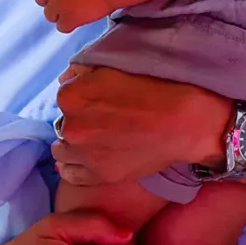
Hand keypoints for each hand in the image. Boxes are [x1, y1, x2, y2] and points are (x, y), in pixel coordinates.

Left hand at [52, 64, 229, 187]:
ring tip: (96, 142)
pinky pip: (71, 174)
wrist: (181, 122)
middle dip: (79, 122)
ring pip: (64, 150)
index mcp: (71, 96)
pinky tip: (85, 161)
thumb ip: (81, 73)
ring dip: (75, 145)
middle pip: (64, 124)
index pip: (65, 97)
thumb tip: (67, 79)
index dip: (81, 99)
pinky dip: (75, 167)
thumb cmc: (151, 89)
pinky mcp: (99, 176)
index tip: (97, 102)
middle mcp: (71, 127)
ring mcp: (84, 155)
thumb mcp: (112, 69)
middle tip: (102, 122)